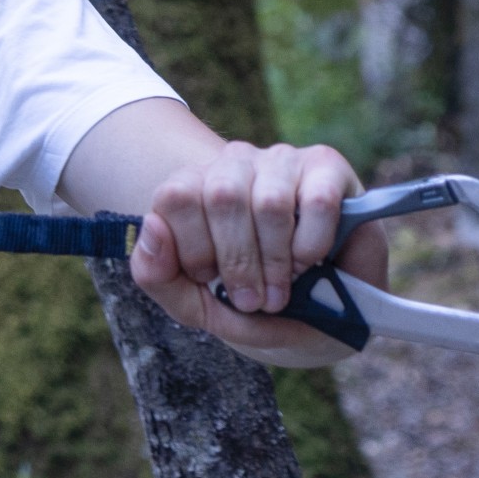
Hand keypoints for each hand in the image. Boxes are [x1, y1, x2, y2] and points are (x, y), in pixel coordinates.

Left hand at [129, 140, 387, 367]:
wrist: (317, 316)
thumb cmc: (248, 303)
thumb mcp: (193, 303)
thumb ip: (155, 274)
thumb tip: (152, 225)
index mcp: (192, 187)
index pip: (175, 195)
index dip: (193, 248)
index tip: (210, 280)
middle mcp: (232, 164)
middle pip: (222, 196)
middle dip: (238, 261)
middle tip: (253, 300)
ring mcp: (280, 161)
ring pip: (270, 202)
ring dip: (276, 259)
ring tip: (282, 288)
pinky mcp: (326, 168)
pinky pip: (317, 201)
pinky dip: (312, 244)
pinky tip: (309, 262)